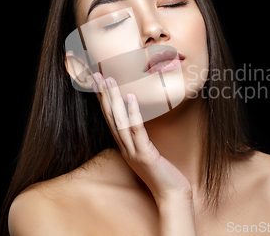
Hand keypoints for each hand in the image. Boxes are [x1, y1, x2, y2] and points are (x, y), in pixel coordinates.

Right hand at [92, 72, 192, 203]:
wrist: (172, 195)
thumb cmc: (163, 174)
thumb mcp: (148, 154)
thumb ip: (141, 140)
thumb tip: (139, 124)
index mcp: (125, 147)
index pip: (110, 120)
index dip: (103, 101)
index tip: (97, 83)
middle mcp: (125, 148)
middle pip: (110, 118)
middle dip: (103, 96)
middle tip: (96, 75)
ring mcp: (134, 151)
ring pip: (120, 122)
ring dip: (113, 100)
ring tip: (110, 80)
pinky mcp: (146, 155)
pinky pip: (137, 131)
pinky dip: (133, 113)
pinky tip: (131, 97)